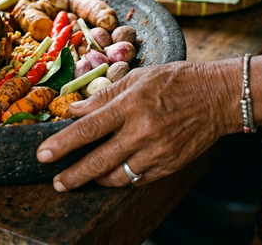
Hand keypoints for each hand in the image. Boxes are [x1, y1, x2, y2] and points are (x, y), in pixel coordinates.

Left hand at [36, 60, 240, 190]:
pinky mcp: (170, 166)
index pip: (89, 128)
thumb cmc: (175, 81)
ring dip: (96, 179)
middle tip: (56, 183)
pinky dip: (121, 178)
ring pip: (118, 176)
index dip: (63, 143)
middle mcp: (142, 131)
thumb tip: (75, 109)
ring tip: (83, 176)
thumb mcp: (137, 78)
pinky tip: (112, 172)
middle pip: (99, 161)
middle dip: (73, 175)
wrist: (218, 96)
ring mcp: (157, 152)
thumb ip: (104, 96)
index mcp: (131, 105)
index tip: (43, 154)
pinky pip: (138, 180)